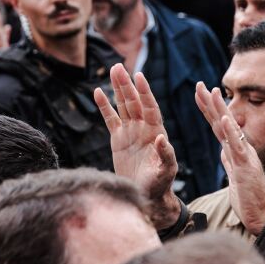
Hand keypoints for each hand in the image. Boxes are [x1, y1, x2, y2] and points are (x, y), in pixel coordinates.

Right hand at [94, 64, 179, 228]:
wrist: (147, 196)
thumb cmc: (160, 185)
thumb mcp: (166, 171)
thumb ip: (165, 155)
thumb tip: (161, 138)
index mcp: (156, 131)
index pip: (150, 107)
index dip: (145, 92)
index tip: (139, 76)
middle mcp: (144, 128)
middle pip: (134, 101)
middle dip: (127, 85)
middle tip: (119, 66)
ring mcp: (131, 132)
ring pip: (123, 105)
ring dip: (118, 89)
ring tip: (112, 70)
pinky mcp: (118, 139)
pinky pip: (110, 119)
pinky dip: (104, 106)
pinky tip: (98, 91)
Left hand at [195, 82, 264, 235]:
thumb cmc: (251, 200)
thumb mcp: (236, 178)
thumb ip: (231, 163)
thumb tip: (223, 152)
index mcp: (235, 152)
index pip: (219, 127)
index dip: (209, 111)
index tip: (200, 94)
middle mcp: (241, 150)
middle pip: (222, 122)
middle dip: (210, 103)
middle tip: (199, 84)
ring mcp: (244, 157)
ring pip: (230, 129)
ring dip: (220, 109)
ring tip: (211, 92)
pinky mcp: (246, 167)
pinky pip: (238, 147)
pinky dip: (232, 131)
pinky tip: (227, 118)